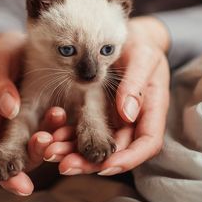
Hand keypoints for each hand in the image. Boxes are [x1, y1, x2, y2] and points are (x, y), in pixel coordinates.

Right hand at [0, 31, 64, 194]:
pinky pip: (48, 137)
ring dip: (39, 153)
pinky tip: (66, 128)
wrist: (26, 46)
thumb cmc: (4, 54)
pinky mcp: (42, 124)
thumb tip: (10, 109)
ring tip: (52, 142)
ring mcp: (21, 129)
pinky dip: (56, 138)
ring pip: (27, 152)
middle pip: (0, 160)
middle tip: (26, 185)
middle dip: (11, 176)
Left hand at [46, 16, 170, 174]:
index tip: (105, 165)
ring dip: (74, 152)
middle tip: (64, 164)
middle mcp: (134, 120)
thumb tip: (126, 114)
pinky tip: (50, 135)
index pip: (146, 144)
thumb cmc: (141, 44)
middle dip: (91, 162)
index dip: (128, 158)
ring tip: (50, 151)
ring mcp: (115, 118)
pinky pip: (84, 129)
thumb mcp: (142, 57)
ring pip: (97, 145)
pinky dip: (68, 135)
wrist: (130, 36)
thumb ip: (136, 84)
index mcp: (152, 110)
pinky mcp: (98, 112)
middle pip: (117, 151)